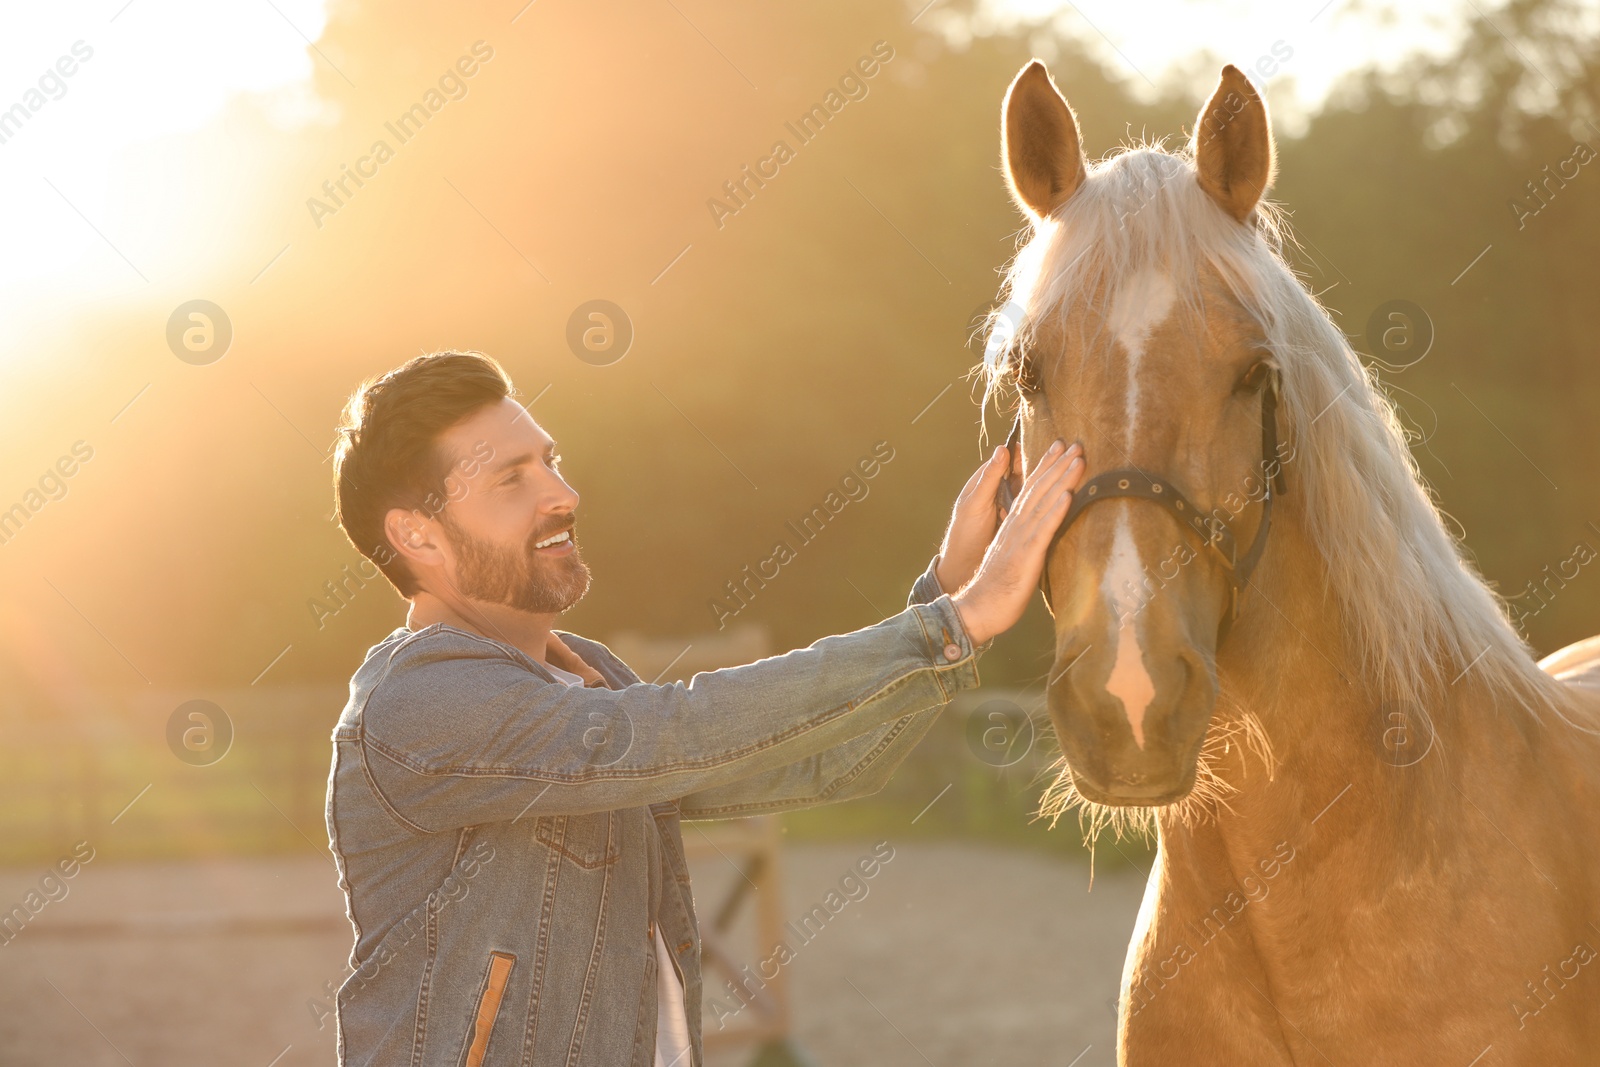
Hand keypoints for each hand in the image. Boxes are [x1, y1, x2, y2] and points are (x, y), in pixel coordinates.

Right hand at [949, 440, 1084, 646]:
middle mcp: (1016, 526)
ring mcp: (1020, 539)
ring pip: (1043, 503)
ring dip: (1062, 480)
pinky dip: (1055, 512)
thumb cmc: (997, 588)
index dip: (1046, 467)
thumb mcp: (1013, 557)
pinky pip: (1043, 530)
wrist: (978, 607)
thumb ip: (1023, 541)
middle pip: (1038, 489)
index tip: (1060, 448)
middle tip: (1075, 443)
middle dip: (1058, 464)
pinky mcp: (1027, 555)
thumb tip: (1036, 534)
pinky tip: (1068, 496)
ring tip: (1078, 459)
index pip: (1030, 490)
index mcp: (1012, 525)